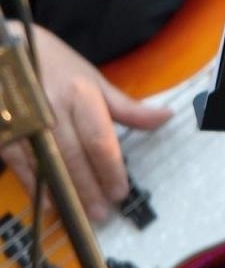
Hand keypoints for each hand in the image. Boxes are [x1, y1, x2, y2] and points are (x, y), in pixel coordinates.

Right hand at [0, 25, 171, 220]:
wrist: (5, 53)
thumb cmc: (56, 66)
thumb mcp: (93, 80)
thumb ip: (126, 107)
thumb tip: (166, 117)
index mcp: (80, 96)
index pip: (99, 140)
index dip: (110, 169)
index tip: (121, 192)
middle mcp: (53, 111)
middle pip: (74, 158)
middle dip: (90, 188)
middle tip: (103, 213)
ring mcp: (25, 124)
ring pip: (48, 166)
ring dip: (66, 193)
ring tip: (82, 214)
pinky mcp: (4, 136)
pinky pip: (22, 167)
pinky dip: (37, 187)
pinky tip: (50, 204)